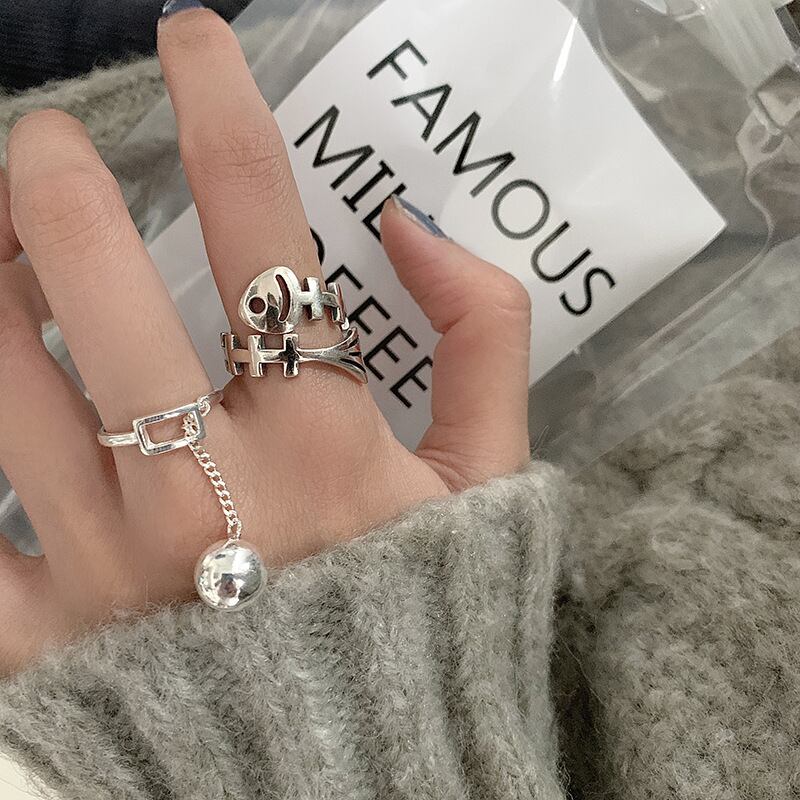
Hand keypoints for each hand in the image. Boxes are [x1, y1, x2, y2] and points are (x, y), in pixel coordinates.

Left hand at [0, 7, 530, 672]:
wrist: (365, 772)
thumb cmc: (428, 613)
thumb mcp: (491, 476)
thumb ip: (484, 336)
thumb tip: (414, 227)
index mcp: (323, 442)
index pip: (261, 228)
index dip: (221, 108)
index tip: (193, 40)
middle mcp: (205, 489)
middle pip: (85, 283)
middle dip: (45, 177)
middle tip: (40, 142)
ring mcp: (109, 566)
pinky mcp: (47, 641)